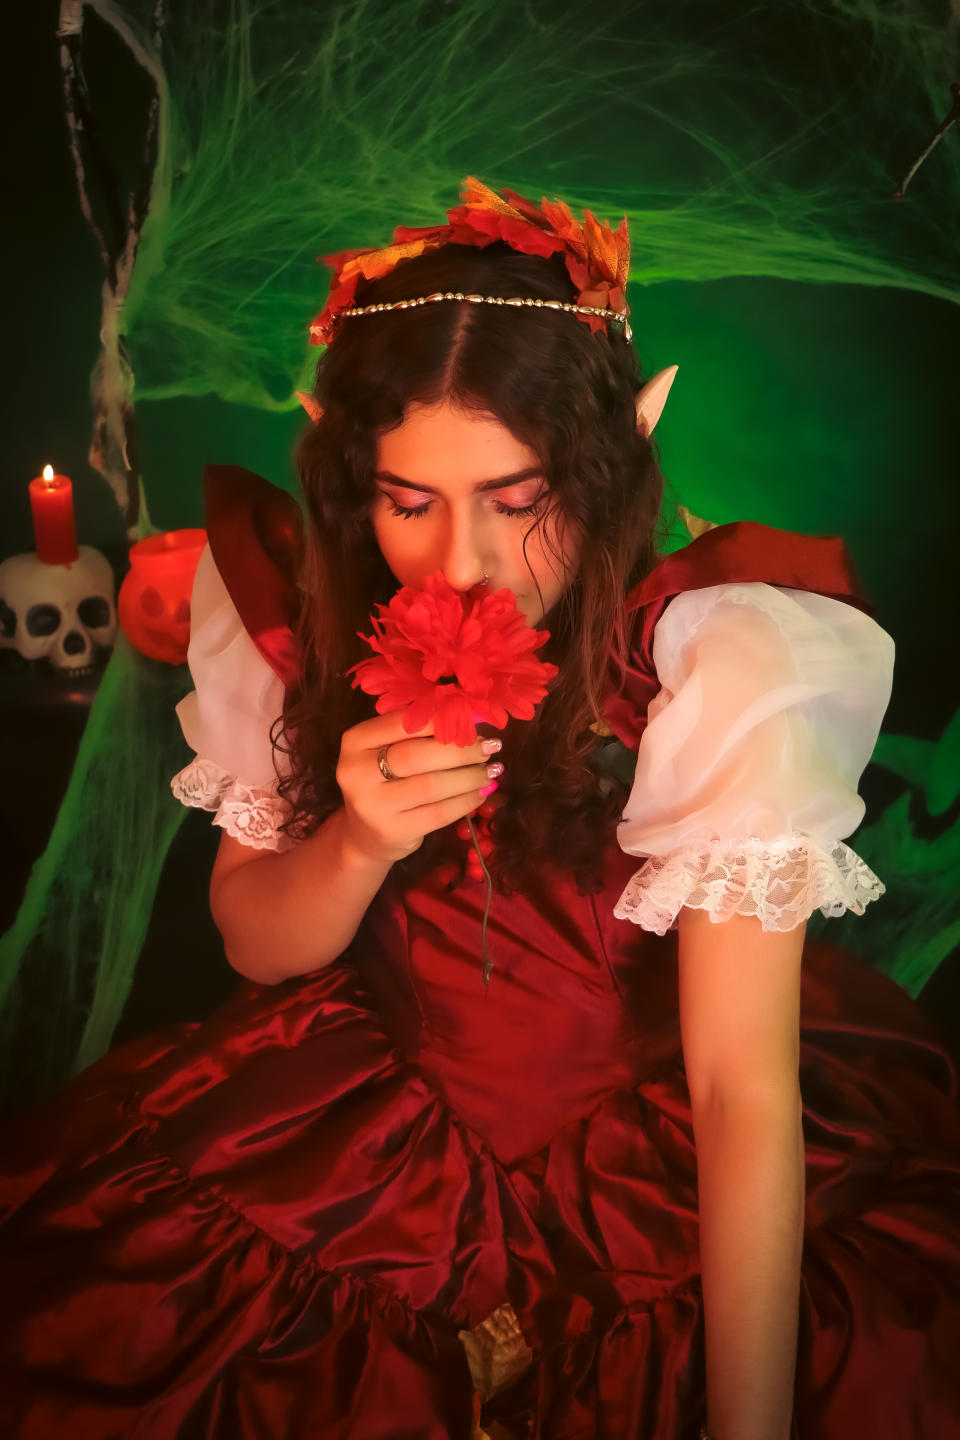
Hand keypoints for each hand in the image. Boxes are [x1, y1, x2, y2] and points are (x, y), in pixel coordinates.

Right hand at [336, 708, 502, 865]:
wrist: (364, 834)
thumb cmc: (385, 782)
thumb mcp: (388, 751)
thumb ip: (419, 733)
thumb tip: (473, 717)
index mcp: (356, 742)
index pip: (402, 723)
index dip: (441, 720)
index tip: (471, 722)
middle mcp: (356, 772)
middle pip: (417, 754)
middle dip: (460, 750)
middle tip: (489, 747)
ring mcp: (372, 805)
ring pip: (431, 785)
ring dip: (469, 776)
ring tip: (490, 770)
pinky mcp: (392, 831)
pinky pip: (438, 813)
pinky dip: (465, 801)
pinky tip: (481, 793)